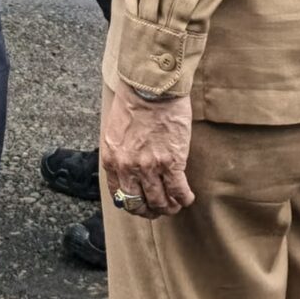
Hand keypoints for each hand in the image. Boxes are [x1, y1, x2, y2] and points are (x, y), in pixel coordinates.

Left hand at [100, 86, 194, 219]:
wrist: (150, 87)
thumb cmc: (133, 101)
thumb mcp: (114, 131)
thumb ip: (119, 152)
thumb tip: (129, 168)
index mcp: (112, 160)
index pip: (119, 197)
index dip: (133, 205)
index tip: (142, 204)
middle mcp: (128, 168)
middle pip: (139, 204)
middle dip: (151, 211)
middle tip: (160, 209)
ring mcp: (149, 167)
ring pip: (160, 201)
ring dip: (169, 207)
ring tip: (176, 205)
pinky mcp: (171, 162)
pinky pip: (179, 191)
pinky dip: (184, 198)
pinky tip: (188, 198)